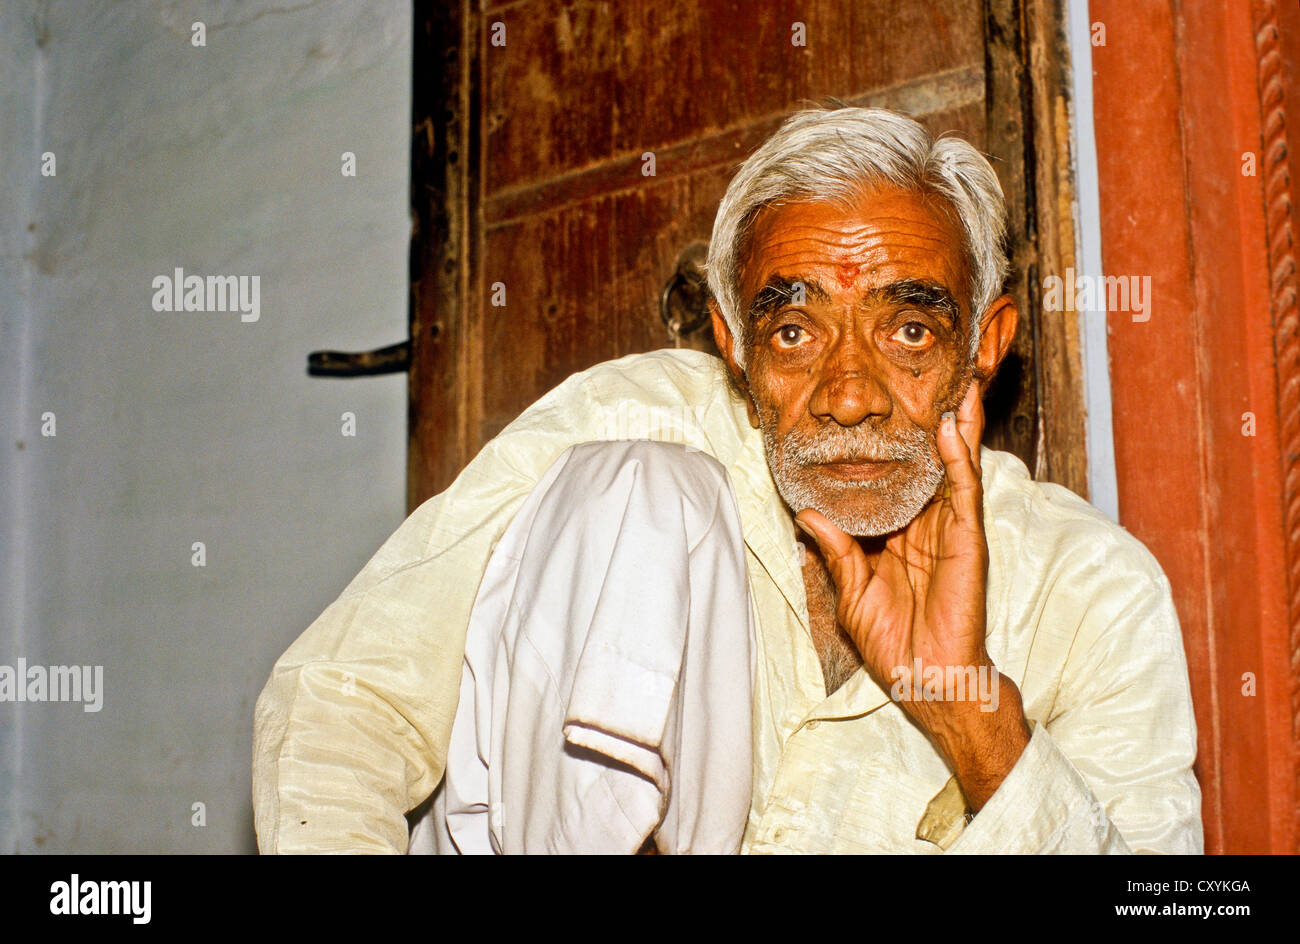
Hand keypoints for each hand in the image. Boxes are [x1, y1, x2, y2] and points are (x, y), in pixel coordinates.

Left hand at [795, 382, 1029, 809]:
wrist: (925, 678)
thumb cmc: (892, 641)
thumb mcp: (851, 592)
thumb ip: (836, 550)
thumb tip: (807, 513)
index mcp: (898, 532)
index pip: (895, 478)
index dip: (892, 445)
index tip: (881, 407)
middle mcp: (926, 523)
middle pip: (930, 461)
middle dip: (933, 420)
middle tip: (935, 375)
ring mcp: (949, 528)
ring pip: (954, 465)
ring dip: (956, 424)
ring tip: (956, 380)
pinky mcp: (966, 539)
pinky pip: (963, 490)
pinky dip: (959, 457)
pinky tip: (952, 427)